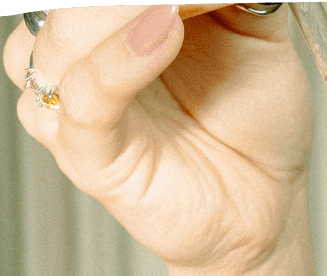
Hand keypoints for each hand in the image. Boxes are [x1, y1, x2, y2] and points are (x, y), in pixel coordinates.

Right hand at [3, 5, 311, 275]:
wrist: (267, 206)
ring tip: (178, 11)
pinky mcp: (86, 155)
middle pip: (63, 4)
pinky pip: (85, 98)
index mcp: (111, 19)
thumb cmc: (255, 129)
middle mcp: (82, 55)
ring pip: (59, 38)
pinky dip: (119, 60)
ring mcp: (75, 104)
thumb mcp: (254, 32)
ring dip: (113, 15)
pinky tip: (164, 32)